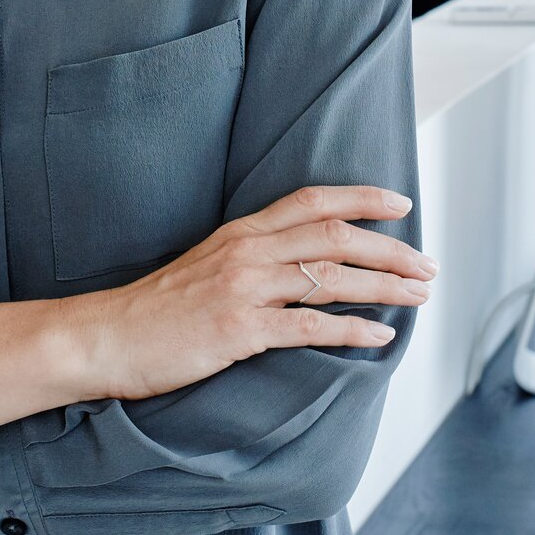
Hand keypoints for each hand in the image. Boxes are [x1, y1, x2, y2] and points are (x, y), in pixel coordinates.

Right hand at [80, 185, 433, 402]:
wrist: (106, 336)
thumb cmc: (156, 309)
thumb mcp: (206, 263)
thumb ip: (252, 255)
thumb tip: (301, 262)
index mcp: (242, 231)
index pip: (314, 199)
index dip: (363, 196)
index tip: (402, 203)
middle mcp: (248, 251)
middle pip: (336, 235)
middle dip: (391, 249)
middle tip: (427, 264)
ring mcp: (244, 289)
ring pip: (331, 276)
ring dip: (385, 286)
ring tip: (419, 296)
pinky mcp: (239, 330)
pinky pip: (309, 326)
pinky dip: (353, 330)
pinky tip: (381, 337)